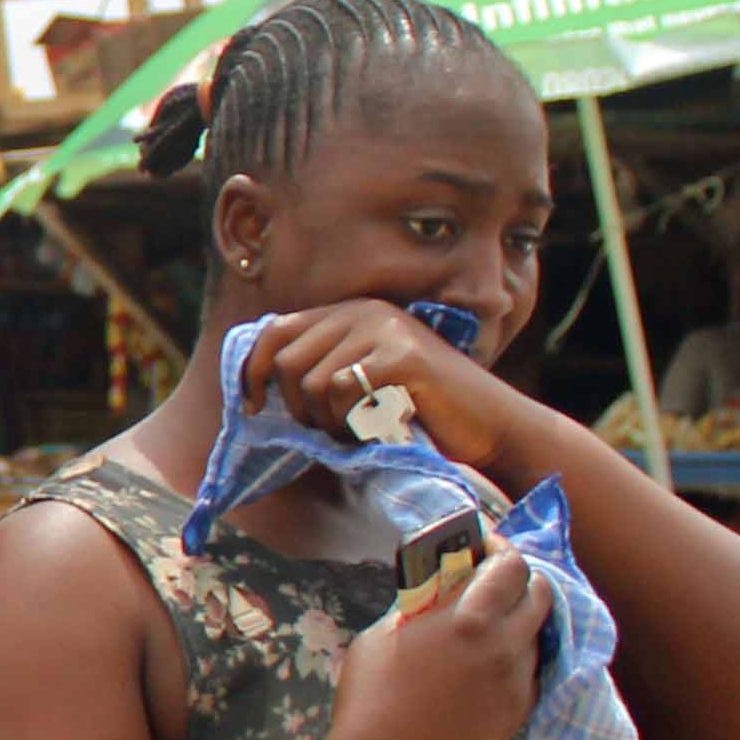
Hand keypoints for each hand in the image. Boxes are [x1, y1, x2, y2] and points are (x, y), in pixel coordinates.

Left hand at [238, 299, 528, 476]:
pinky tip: (377, 426)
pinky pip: (341, 391)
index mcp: (350, 312)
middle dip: (297, 407)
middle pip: (287, 361)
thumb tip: (251, 386)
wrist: (489, 425)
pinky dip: (350, 421)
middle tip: (330, 428)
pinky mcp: (401, 355)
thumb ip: (318, 370)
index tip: (252, 406)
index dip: (253, 370)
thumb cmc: (421, 412)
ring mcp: (385, 329)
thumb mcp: (361, 382)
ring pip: (311, 382)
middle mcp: (364, 311)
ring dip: (327, 421)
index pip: (274, 331)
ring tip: (360, 428)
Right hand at [315, 547, 546, 739]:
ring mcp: (517, 683)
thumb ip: (420, 607)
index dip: (500, 547)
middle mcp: (505, 647)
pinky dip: (518, 656)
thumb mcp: (383, 636)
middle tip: (493, 580)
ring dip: (520, 620)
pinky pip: (532, 671)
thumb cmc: (368, 700)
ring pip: (538, 634)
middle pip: (540, 595)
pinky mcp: (518, 713)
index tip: (482, 544)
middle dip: (520, 580)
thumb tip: (438, 589)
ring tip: (488, 624)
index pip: (511, 565)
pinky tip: (490, 663)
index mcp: (469, 620)